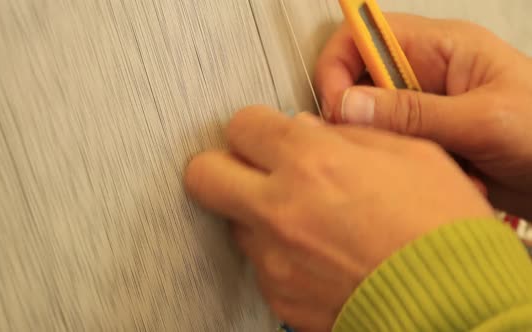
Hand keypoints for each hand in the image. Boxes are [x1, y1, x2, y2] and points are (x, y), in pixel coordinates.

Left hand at [184, 106, 491, 331]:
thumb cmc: (443, 230)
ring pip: (234, 222)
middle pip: (203, 174)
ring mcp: (274, 259)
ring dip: (257, 213)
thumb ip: (347, 134)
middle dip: (222, 165)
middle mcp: (280, 210)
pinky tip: (318, 252)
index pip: (241, 126)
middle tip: (252, 169)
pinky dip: (279, 254)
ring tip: (305, 218)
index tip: (267, 134)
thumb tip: (305, 129)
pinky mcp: (279, 296)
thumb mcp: (409, 154)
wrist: (456, 304)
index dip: (256, 126)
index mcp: (311, 162)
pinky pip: (261, 264)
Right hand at [314, 14, 531, 217]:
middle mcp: (427, 73)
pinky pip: (393, 147)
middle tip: (369, 145)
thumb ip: (413, 113)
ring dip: (387, 147)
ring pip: (373, 121)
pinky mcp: (428, 138)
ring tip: (416, 164)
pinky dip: (404, 166)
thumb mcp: (483, 121)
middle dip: (360, 117)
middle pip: (361, 81)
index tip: (338, 108)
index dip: (338, 66)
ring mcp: (426, 107)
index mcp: (442, 48)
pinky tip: (435, 175)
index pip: (365, 35)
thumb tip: (348, 105)